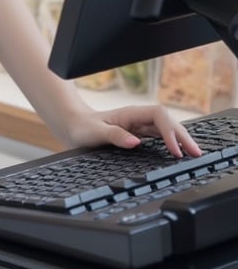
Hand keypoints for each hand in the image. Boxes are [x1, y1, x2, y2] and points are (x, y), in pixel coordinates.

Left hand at [63, 103, 201, 157]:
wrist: (73, 126)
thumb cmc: (82, 128)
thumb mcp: (94, 133)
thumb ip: (114, 136)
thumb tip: (135, 142)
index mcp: (130, 114)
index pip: (159, 116)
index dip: (169, 131)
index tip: (174, 151)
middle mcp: (137, 118)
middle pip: (168, 121)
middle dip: (183, 136)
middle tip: (196, 154)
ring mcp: (139, 126)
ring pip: (166, 129)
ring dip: (180, 139)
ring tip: (194, 154)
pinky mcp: (138, 134)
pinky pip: (160, 136)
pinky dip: (171, 143)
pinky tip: (179, 152)